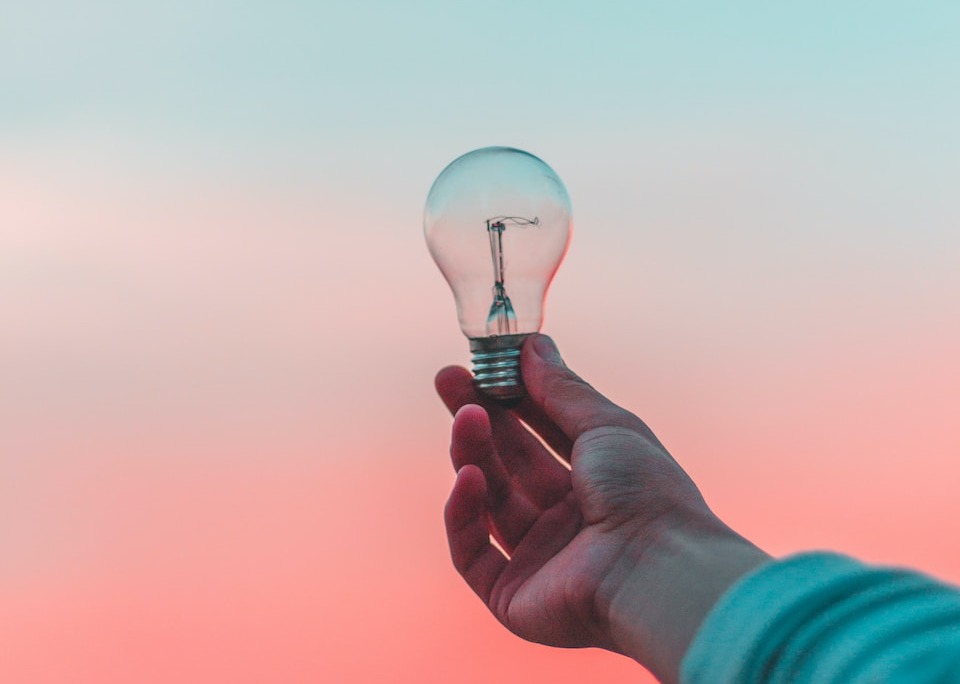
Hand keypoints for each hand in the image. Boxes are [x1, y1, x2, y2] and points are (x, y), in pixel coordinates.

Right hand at [436, 335, 768, 681]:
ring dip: (473, 455)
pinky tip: (468, 477)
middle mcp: (567, 521)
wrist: (657, 570)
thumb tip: (533, 344)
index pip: (541, 433)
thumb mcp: (606, 425)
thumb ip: (561, 389)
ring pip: (489, 500)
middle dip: (478, 419)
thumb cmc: (646, 492)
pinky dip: (464, 514)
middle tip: (448, 380)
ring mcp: (539, 559)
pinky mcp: (512, 596)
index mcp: (596, 483)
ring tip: (466, 417)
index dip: (510, 399)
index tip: (481, 364)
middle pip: (508, 463)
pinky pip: (472, 552)